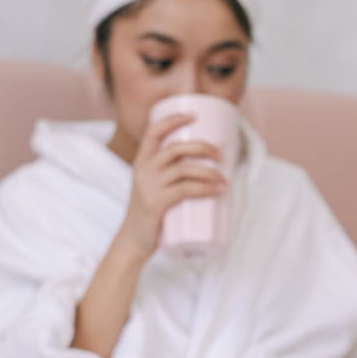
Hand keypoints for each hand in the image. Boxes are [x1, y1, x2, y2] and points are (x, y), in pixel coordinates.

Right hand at [117, 113, 226, 260]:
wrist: (133, 242)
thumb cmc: (150, 215)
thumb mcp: (152, 188)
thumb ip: (169, 177)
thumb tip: (204, 170)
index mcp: (141, 163)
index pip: (152, 132)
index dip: (172, 120)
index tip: (192, 116)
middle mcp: (143, 171)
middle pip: (175, 148)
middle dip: (201, 147)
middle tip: (220, 153)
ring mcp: (149, 187)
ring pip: (183, 169)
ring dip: (208, 170)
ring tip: (224, 177)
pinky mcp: (156, 204)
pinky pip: (185, 190)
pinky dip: (205, 188)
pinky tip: (217, 190)